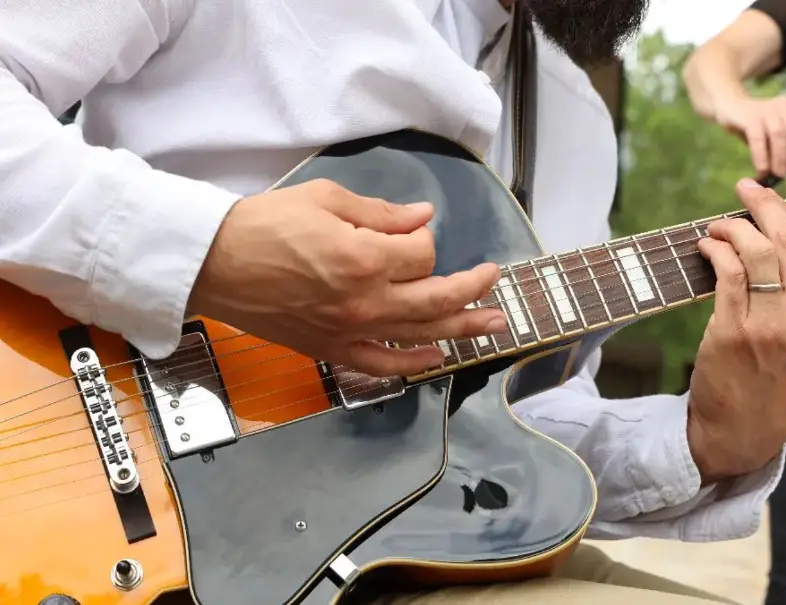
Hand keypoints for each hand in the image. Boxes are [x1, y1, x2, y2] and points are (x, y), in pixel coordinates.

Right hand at [189, 178, 506, 375]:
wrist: (214, 264)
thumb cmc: (264, 225)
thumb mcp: (325, 199)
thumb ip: (381, 212)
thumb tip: (423, 216)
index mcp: (364, 257)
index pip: (422, 252)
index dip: (422, 237)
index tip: (408, 230)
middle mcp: (365, 300)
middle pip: (437, 298)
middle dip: (472, 287)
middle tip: (494, 278)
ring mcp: (350, 331)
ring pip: (421, 334)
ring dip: (463, 328)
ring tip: (495, 325)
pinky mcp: (331, 350)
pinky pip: (382, 364)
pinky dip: (413, 363)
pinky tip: (437, 357)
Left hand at [687, 178, 785, 482]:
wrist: (744, 436)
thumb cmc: (771, 389)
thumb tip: (779, 251)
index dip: (785, 218)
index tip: (765, 199)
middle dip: (764, 206)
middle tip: (744, 189)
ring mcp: (769, 327)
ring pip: (757, 252)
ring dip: (733, 228)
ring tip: (718, 226)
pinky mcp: (732, 333)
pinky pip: (726, 275)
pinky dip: (715, 251)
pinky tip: (707, 247)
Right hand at [714, 95, 785, 178]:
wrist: (728, 107)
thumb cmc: (754, 126)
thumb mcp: (775, 136)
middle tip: (784, 175)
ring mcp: (767, 108)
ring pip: (779, 135)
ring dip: (778, 159)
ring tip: (773, 175)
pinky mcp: (750, 116)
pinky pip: (758, 138)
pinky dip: (761, 156)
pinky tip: (760, 169)